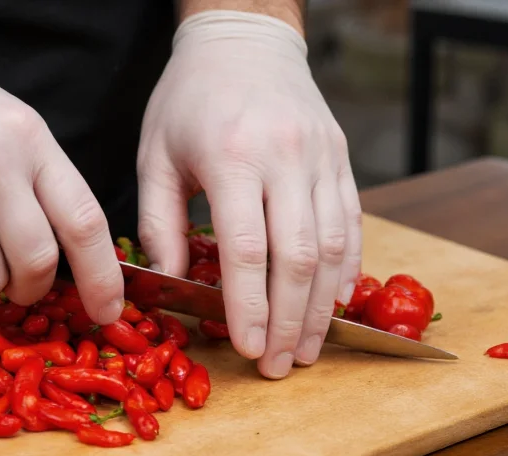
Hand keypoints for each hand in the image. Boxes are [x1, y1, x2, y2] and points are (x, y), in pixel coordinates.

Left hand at [136, 10, 361, 377]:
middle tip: (279, 365)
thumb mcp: (155, 155)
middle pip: (298, 257)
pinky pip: (352, 223)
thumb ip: (160, 223)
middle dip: (289, 320)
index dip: (250, 307)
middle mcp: (287, 156)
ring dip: (322, 307)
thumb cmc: (189, 99)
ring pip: (333, 246)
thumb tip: (172, 284)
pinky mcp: (342, 158)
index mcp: (233, 155)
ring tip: (307, 349)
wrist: (244, 38)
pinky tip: (333, 304)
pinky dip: (346, 269)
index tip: (247, 348)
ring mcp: (322, 157)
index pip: (247, 249)